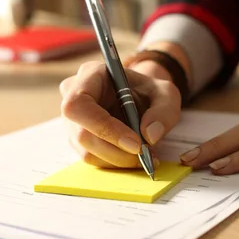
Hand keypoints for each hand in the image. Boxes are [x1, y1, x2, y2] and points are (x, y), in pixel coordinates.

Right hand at [60, 60, 181, 167]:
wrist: (140, 99)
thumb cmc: (149, 92)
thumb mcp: (166, 94)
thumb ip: (163, 111)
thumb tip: (150, 136)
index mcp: (90, 75)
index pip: (79, 104)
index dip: (104, 127)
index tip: (136, 143)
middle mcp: (72, 96)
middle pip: (82, 134)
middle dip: (116, 151)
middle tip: (144, 154)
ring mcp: (72, 121)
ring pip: (87, 152)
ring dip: (118, 160)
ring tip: (144, 156)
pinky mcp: (78, 140)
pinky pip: (93, 159)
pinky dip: (116, 163)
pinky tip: (134, 157)